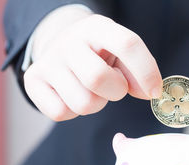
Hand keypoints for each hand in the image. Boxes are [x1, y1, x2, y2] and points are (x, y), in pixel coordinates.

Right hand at [23, 7, 161, 120]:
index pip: (127, 44)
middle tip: (114, 86)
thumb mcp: (119, 54)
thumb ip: (138, 71)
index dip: (146, 72)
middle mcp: (69, 41)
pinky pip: (61, 113)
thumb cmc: (98, 54)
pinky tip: (72, 96)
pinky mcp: (33, 81)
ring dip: (95, 103)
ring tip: (91, 90)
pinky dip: (73, 112)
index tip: (155, 92)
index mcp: (97, 28)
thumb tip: (150, 93)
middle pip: (98, 78)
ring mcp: (48, 61)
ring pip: (83, 103)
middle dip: (115, 91)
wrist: (60, 48)